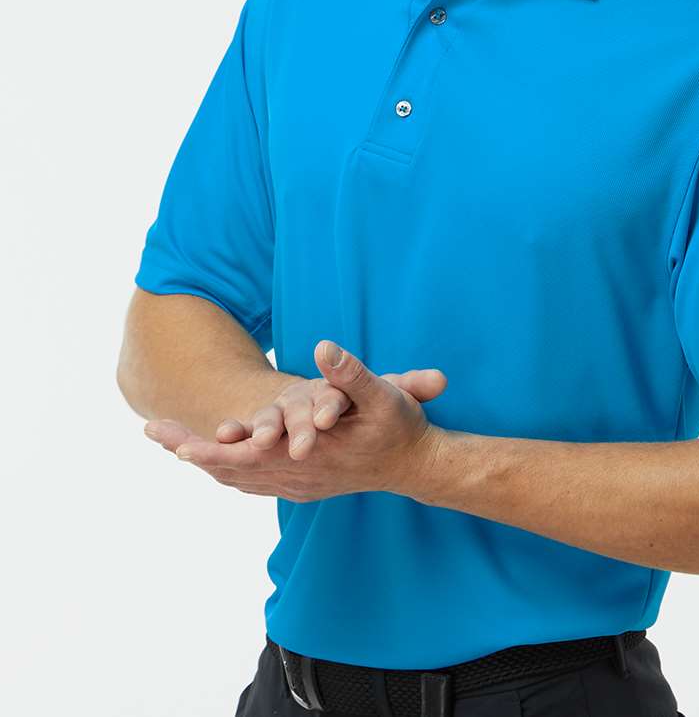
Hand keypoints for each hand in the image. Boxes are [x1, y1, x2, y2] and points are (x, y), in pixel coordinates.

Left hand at [143, 341, 447, 500]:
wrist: (415, 464)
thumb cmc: (399, 426)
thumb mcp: (385, 394)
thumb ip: (352, 373)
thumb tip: (324, 346)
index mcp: (310, 458)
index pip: (248, 460)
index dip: (213, 451)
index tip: (178, 444)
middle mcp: (295, 477)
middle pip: (230, 469)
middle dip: (191, 448)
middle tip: (151, 428)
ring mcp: (294, 484)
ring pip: (236, 476)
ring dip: (203, 457)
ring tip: (166, 436)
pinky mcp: (297, 484)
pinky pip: (250, 480)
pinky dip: (224, 467)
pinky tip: (206, 453)